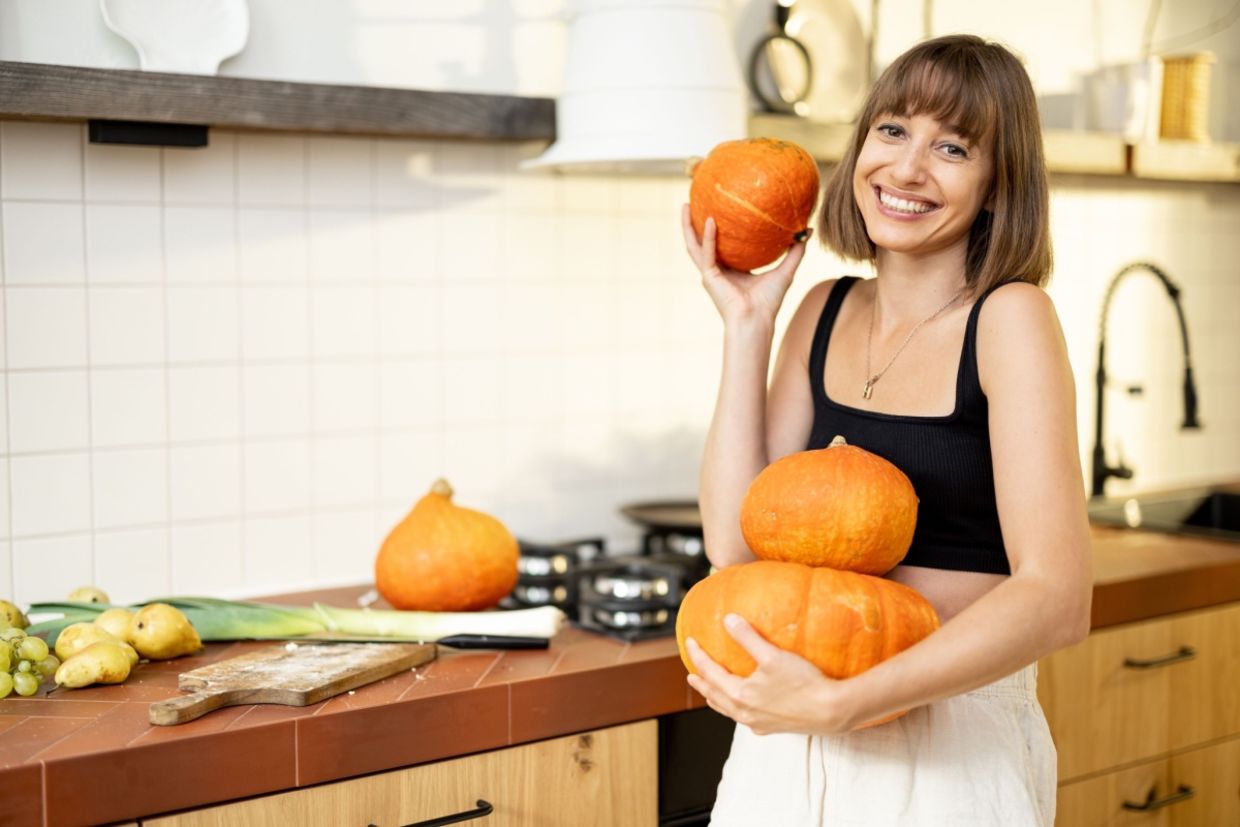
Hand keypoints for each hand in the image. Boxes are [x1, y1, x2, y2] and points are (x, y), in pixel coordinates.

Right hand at [681, 204, 809, 326]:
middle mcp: (717, 270)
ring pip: (693, 245)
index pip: (720, 244)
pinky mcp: (709, 277)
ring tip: (685, 205)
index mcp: (730, 269)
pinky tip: (711, 220)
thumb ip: (795, 251)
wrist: (757, 320)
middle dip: (693, 222)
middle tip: (692, 200)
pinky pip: (706, 253)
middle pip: (700, 241)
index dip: (716, 228)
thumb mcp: (785, 270)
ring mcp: (710, 273)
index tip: (718, 207)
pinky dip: (708, 237)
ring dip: (687, 226)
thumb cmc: (769, 302)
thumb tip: (807, 231)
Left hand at [684, 613, 852, 735]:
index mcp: (740, 695)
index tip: (690, 641)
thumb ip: (747, 637)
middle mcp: (744, 713)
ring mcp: (758, 724)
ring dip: (716, 698)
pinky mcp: (772, 728)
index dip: (698, 656)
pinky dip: (735, 709)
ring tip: (710, 692)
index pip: (710, 673)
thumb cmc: (803, 682)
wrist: (831, 711)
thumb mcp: (772, 655)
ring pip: (728, 710)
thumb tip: (728, 619)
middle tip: (691, 674)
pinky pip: (744, 718)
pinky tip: (743, 707)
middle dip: (701, 683)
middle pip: (714, 696)